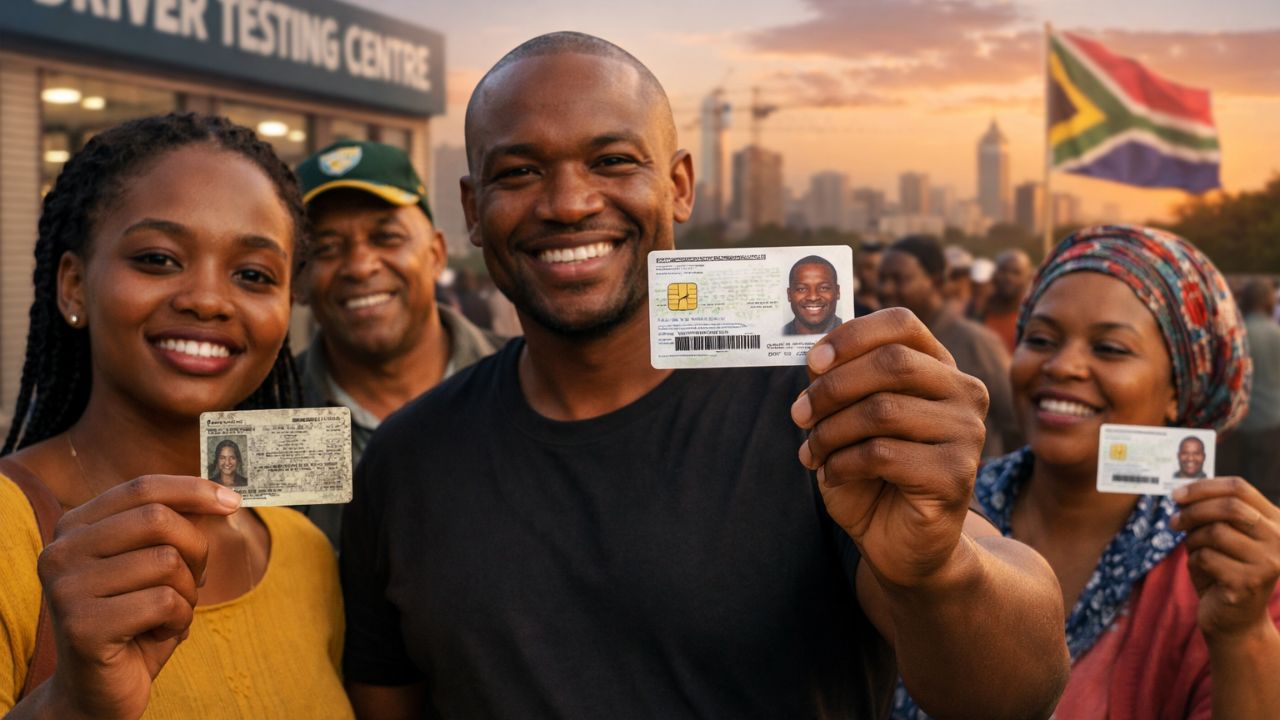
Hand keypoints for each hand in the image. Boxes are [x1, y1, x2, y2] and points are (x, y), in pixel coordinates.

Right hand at [35, 475, 241, 719]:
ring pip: (166, 561)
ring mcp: (66, 588)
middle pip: (158, 519)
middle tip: (193, 580)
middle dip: (195, 550)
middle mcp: (61, 551)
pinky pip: (164, 602)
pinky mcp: (82, 625)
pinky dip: (179, 619)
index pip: (141, 487)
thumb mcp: (156, 566)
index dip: (193, 489)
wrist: (99, 691)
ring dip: (187, 592)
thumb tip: (223, 496)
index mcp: (75, 527)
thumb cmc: (136, 622)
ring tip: (167, 614)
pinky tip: (157, 634)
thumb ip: (178, 528)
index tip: (233, 501)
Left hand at [791, 308, 987, 588]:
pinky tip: (834, 474)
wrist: (899, 543)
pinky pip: (883, 455)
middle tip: (799, 414)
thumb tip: (816, 357)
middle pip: (891, 363)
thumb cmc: (872, 474)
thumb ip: (840, 383)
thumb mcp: (848, 419)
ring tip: (813, 451)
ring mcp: (967, 433)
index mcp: (939, 368)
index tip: (813, 361)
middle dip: (832, 387)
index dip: (852, 336)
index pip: (902, 324)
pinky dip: (843, 463)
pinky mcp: (957, 474)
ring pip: (882, 411)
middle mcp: (963, 393)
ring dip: (831, 431)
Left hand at [1171, 477, 1279, 638]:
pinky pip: (1206, 557)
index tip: (1176, 494)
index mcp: (1275, 522)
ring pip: (1214, 532)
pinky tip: (1203, 574)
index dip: (1203, 487)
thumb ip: (1209, 513)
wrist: (1235, 622)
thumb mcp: (1220, 537)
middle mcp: (1279, 540)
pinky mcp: (1248, 583)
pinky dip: (1194, 562)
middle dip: (1193, 511)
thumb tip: (1181, 493)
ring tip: (1195, 553)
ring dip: (1193, 540)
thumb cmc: (1224, 572)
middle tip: (1173, 522)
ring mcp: (1268, 563)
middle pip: (1229, 507)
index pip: (1240, 488)